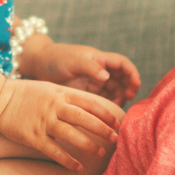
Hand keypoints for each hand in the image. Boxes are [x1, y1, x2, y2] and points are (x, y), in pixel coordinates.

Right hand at [0, 78, 125, 171]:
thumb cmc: (26, 94)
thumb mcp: (49, 88)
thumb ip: (67, 96)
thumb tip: (89, 106)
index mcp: (60, 93)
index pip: (88, 102)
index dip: (105, 112)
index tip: (117, 121)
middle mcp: (54, 106)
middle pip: (84, 118)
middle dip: (102, 129)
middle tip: (115, 138)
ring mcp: (43, 121)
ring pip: (71, 134)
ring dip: (88, 145)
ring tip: (101, 153)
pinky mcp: (33, 136)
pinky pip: (54, 151)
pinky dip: (67, 160)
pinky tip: (78, 167)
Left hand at [26, 43, 140, 105]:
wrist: (38, 65)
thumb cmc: (56, 58)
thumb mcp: (74, 61)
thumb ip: (91, 67)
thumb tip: (107, 77)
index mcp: (99, 59)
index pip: (123, 64)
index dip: (132, 73)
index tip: (135, 85)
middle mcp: (99, 70)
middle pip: (122, 79)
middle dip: (128, 89)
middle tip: (126, 100)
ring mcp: (93, 82)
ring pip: (114, 91)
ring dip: (119, 99)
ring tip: (116, 110)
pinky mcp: (86, 94)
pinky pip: (101, 100)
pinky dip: (107, 107)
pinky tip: (105, 115)